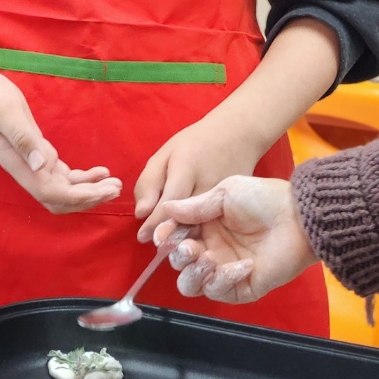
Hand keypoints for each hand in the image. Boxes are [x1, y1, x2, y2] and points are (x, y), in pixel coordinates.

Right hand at [0, 70, 122, 214]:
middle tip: (117, 189)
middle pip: (59, 198)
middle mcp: (26, 171)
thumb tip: (43, 165)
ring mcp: (31, 164)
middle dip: (88, 198)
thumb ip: (24, 139)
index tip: (103, 190)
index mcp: (18, 165)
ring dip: (88, 190)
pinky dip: (82, 178)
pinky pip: (62, 176)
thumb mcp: (6, 113)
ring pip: (63, 190)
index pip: (51, 192)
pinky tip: (100, 172)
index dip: (78, 196)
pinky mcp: (37, 154)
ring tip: (114, 183)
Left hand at [134, 112, 264, 242]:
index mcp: (188, 167)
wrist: (237, 134)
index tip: (141, 237)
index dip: (154, 222)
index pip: (170, 202)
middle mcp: (208, 184)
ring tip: (173, 244)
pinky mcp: (235, 203)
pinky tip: (193, 236)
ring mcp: (225, 195)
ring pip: (202, 225)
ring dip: (186, 237)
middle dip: (170, 234)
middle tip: (157, 243)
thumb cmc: (195, 142)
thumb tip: (141, 214)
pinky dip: (202, 231)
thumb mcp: (165, 154)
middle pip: (187, 218)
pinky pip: (215, 223)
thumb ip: (149, 183)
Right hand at [151, 176, 316, 303]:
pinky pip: (219, 291)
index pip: (175, 237)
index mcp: (205, 225)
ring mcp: (225, 270)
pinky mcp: (241, 288)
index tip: (162, 236)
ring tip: (209, 259)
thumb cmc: (262, 198)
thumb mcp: (225, 193)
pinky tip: (243, 264)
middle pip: (179, 264)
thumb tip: (163, 210)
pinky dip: (226, 279)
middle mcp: (211, 249)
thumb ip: (194, 206)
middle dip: (179, 257)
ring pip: (191, 284)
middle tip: (189, 248)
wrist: (298, 217)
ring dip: (194, 273)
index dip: (166, 238)